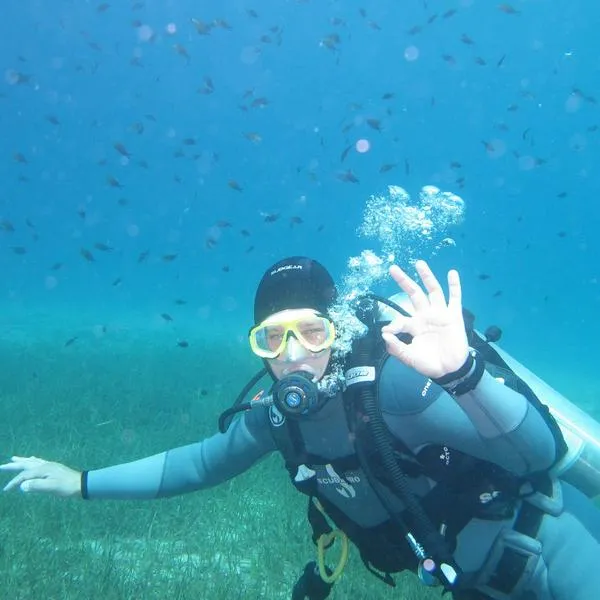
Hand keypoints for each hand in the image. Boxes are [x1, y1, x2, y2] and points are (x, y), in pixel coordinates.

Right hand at [1, 455, 81, 497]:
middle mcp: (45, 465)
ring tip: (13, 458)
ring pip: (32, 461)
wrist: (81, 484)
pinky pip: (39, 461)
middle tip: (2, 466)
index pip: (24, 476)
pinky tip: (32, 459)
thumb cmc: (67, 487)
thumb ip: (36, 486)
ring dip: (22, 460)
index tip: (6, 490)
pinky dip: (32, 460)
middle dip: (13, 466)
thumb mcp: (51, 488)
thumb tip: (22, 486)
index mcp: (43, 469)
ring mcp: (49, 465)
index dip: (14, 482)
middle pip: (26, 464)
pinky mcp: (53, 467)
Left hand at [381, 260, 468, 378]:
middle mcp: (425, 315)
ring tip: (419, 263)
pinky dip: (454, 286)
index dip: (393, 325)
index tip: (387, 333)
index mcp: (414, 325)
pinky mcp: (454, 316)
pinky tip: (452, 273)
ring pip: (433, 291)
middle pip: (414, 294)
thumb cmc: (429, 363)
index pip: (400, 318)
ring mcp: (440, 314)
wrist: (450, 370)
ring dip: (426, 276)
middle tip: (393, 268)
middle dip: (403, 281)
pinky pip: (455, 298)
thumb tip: (384, 335)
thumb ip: (396, 348)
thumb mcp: (409, 358)